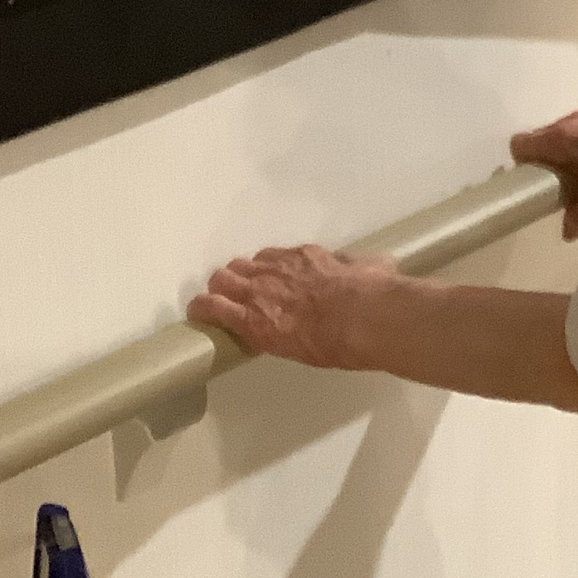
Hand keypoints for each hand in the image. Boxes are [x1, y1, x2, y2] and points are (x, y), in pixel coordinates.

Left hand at [188, 245, 400, 368]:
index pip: (276, 259)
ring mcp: (262, 291)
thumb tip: (381, 268)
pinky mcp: (252, 319)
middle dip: (239, 278)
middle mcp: (278, 268)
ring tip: (214, 303)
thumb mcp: (374, 269)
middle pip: (244, 266)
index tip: (271, 282)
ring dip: (221, 291)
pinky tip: (197, 313)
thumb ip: (367, 268)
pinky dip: (205, 309)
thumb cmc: (373, 295)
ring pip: (225, 280)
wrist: (363, 316)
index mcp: (306, 258)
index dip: (270, 271)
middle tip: (240, 293)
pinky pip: (216, 307)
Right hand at [511, 101, 577, 240]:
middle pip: (546, 136)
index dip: (524, 162)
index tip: (536, 180)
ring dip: (574, 148)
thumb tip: (567, 232)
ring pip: (571, 128)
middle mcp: (571, 119)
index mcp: (561, 139)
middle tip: (567, 182)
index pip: (520, 143)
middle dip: (551, 158)